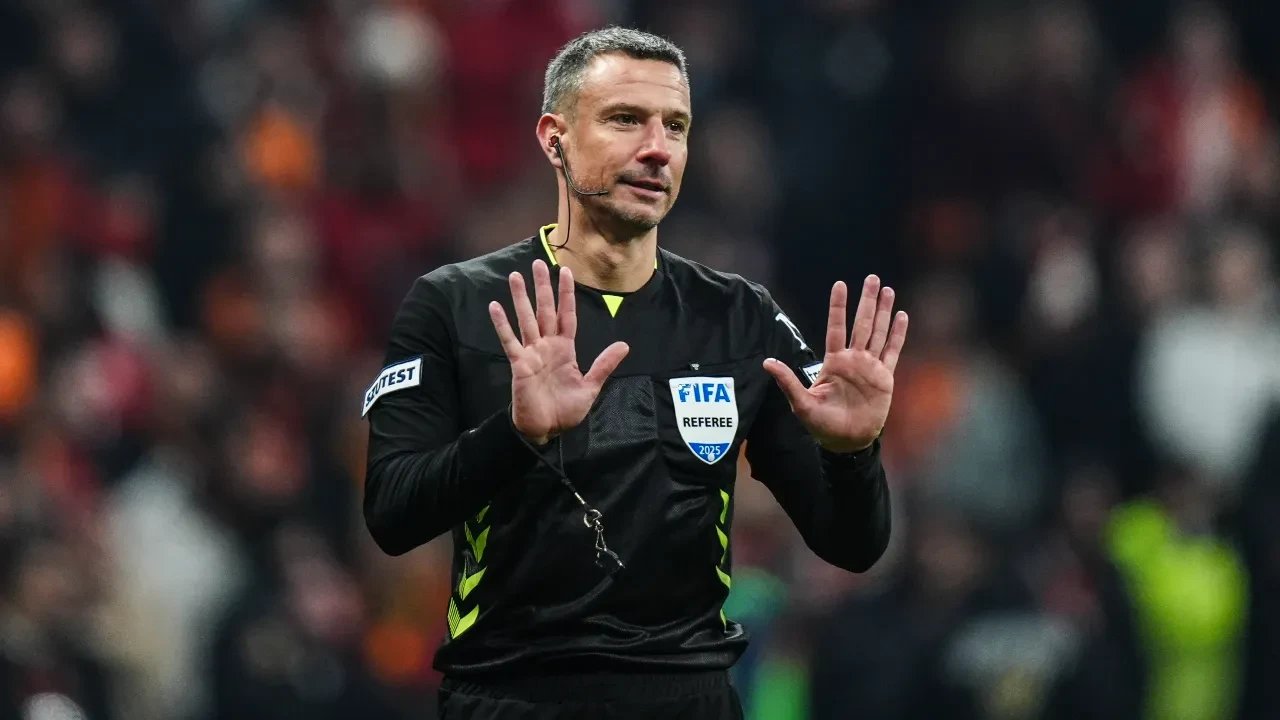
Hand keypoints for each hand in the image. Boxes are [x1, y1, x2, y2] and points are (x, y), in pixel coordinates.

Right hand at [488, 259, 629, 444]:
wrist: (546, 429)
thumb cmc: (566, 410)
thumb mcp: (591, 387)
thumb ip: (604, 364)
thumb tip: (624, 345)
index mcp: (566, 349)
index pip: (567, 315)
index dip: (567, 294)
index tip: (566, 271)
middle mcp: (548, 346)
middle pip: (545, 310)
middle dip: (543, 287)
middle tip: (539, 262)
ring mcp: (532, 353)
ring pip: (526, 319)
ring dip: (521, 298)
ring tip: (516, 276)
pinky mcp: (519, 364)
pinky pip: (509, 340)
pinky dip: (502, 324)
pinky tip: (495, 306)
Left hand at [762, 275, 907, 452]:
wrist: (846, 442)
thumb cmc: (821, 424)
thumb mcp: (801, 403)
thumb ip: (788, 381)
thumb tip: (766, 362)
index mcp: (834, 362)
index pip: (836, 328)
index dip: (838, 307)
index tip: (840, 284)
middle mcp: (853, 359)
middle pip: (862, 324)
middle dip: (867, 301)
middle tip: (872, 278)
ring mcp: (870, 367)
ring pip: (878, 332)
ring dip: (883, 312)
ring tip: (887, 290)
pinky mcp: (884, 377)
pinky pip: (892, 351)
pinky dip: (897, 334)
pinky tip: (901, 316)